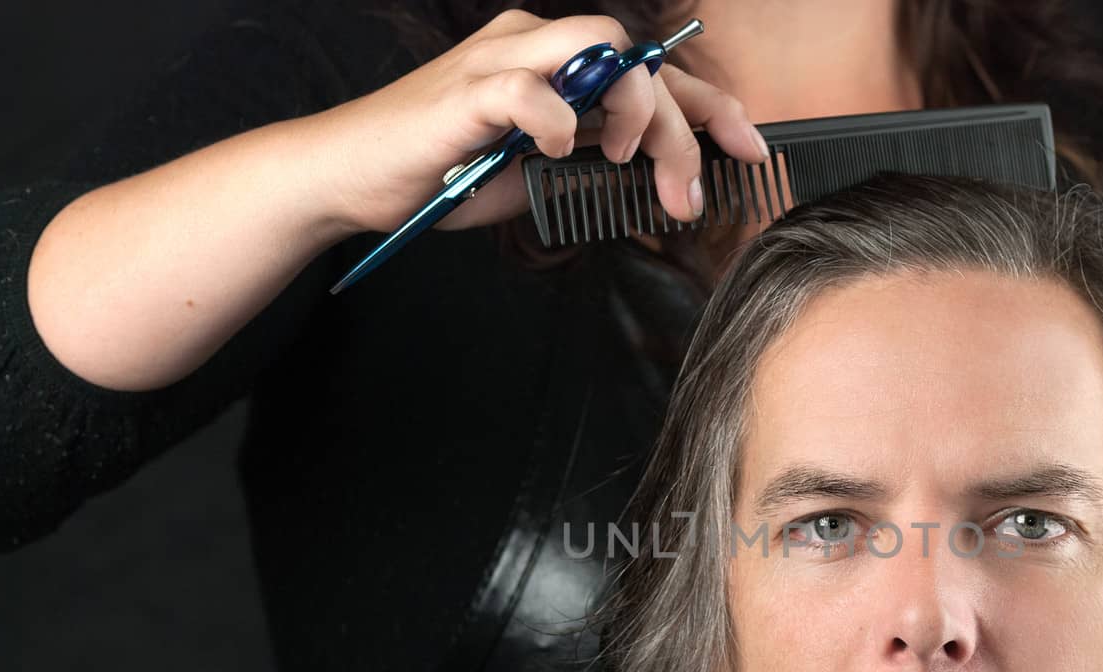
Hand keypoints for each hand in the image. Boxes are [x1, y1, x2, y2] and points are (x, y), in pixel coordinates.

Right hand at [309, 10, 767, 234]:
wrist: (353, 179)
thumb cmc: (445, 172)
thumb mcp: (543, 169)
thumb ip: (598, 157)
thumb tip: (664, 175)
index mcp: (558, 64)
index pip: (652, 71)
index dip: (710, 106)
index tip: (748, 147)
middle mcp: (535, 46)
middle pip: (639, 62)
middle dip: (682, 129)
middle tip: (687, 194)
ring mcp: (500, 61)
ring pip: (600, 53)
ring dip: (632, 113)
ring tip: (625, 160)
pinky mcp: (465, 91)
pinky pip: (530, 89)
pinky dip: (556, 122)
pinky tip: (557, 151)